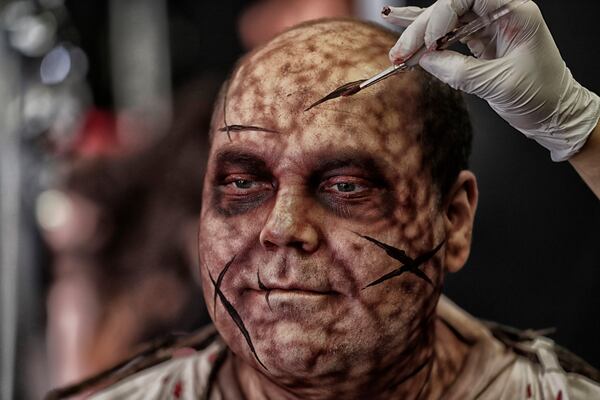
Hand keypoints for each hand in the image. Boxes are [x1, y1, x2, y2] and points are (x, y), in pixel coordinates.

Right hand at [382, 0, 599, 160]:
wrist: (556, 115)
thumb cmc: (541, 96)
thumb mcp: (499, 84)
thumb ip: (460, 71)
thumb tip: (425, 61)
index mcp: (515, 12)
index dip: (442, 15)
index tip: (429, 43)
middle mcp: (500, 14)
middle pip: (451, 9)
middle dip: (422, 30)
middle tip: (400, 53)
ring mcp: (489, 27)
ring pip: (445, 23)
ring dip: (418, 36)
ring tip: (396, 52)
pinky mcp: (480, 44)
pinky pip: (448, 38)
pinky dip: (427, 43)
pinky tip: (406, 38)